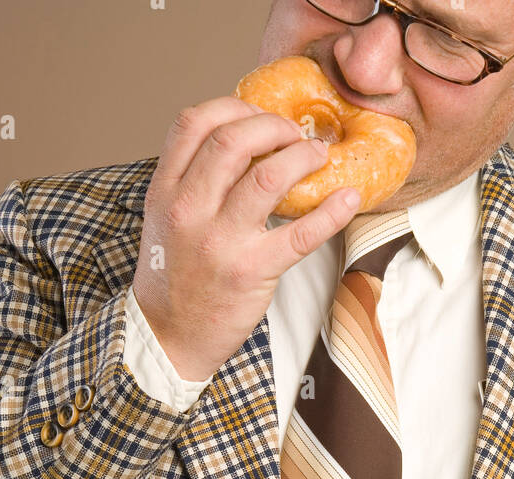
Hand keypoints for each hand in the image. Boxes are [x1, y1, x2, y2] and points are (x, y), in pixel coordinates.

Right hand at [132, 96, 360, 380]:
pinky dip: (332, 211)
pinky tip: (348, 198)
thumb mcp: (165, 220)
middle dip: (274, 126)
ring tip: (319, 157)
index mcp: (165, 190)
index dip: (233, 107)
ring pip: (269, 175)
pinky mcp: (252, 271)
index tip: (258, 114)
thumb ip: (191, 181)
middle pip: (234, 139)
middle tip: (296, 135)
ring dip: (303, 156)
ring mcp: (221, 241)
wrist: (169, 337)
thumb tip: (242, 142)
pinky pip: (301, 233)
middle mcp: (188, 209)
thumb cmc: (174, 276)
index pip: (193, 123)